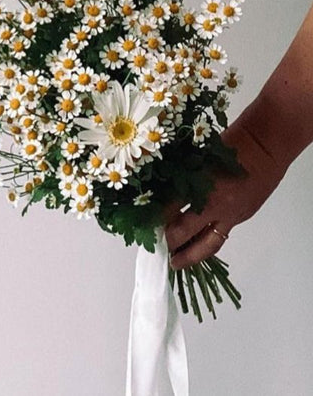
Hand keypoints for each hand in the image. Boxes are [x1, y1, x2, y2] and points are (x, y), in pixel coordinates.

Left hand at [164, 112, 286, 269]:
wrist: (263, 145)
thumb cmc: (229, 142)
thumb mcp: (198, 155)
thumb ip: (183, 175)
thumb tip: (162, 190)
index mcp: (198, 183)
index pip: (169, 207)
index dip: (154, 219)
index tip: (142, 226)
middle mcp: (212, 203)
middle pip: (184, 230)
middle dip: (169, 242)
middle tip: (156, 250)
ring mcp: (229, 214)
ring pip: (206, 243)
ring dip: (190, 255)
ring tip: (177, 263)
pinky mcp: (241, 217)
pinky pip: (221, 237)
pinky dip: (208, 244)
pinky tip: (198, 248)